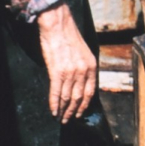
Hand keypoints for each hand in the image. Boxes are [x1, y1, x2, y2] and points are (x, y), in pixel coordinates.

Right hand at [36, 3, 96, 122]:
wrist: (57, 25)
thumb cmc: (68, 36)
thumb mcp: (83, 52)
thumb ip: (84, 67)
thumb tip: (79, 83)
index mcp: (92, 66)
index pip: (90, 92)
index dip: (84, 105)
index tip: (79, 113)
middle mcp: (83, 71)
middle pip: (79, 98)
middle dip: (73, 111)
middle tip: (68, 120)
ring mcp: (70, 72)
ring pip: (68, 97)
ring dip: (63, 110)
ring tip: (59, 118)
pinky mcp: (57, 71)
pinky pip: (56, 92)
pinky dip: (54, 103)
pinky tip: (53, 110)